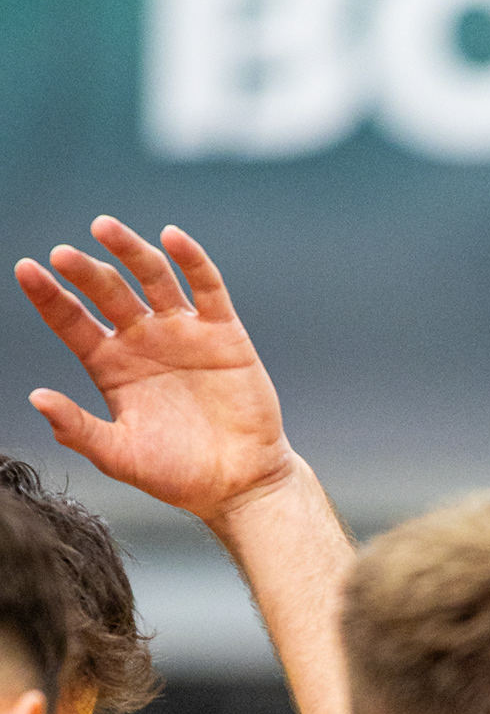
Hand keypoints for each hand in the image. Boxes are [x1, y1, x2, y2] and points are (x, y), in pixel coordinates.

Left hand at [15, 217, 298, 525]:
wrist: (240, 484)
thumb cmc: (179, 475)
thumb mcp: (120, 456)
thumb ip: (79, 429)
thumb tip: (36, 398)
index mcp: (110, 365)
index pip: (71, 320)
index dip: (49, 295)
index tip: (26, 270)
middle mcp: (142, 340)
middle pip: (107, 291)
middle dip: (84, 271)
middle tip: (62, 255)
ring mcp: (182, 332)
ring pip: (152, 277)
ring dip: (129, 251)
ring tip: (104, 229)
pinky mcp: (222, 332)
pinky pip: (206, 287)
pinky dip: (191, 259)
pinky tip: (173, 238)